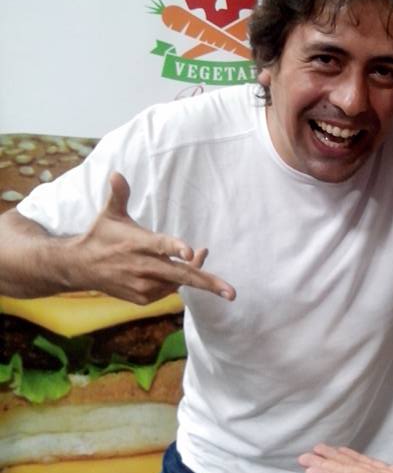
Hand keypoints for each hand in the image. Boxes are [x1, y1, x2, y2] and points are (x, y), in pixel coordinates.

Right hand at [71, 172, 235, 304]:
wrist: (80, 267)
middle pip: (181, 275)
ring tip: (197, 256)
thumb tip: (116, 174)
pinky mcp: (142, 298)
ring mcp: (143, 286)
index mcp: (138, 243)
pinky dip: (177, 281)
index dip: (176, 248)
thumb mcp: (109, 214)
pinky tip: (178, 267)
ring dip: (194, 273)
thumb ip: (118, 194)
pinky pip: (168, 291)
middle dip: (208, 283)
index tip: (192, 252)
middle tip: (231, 293)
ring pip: (178, 282)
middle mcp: (142, 267)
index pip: (161, 245)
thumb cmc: (101, 236)